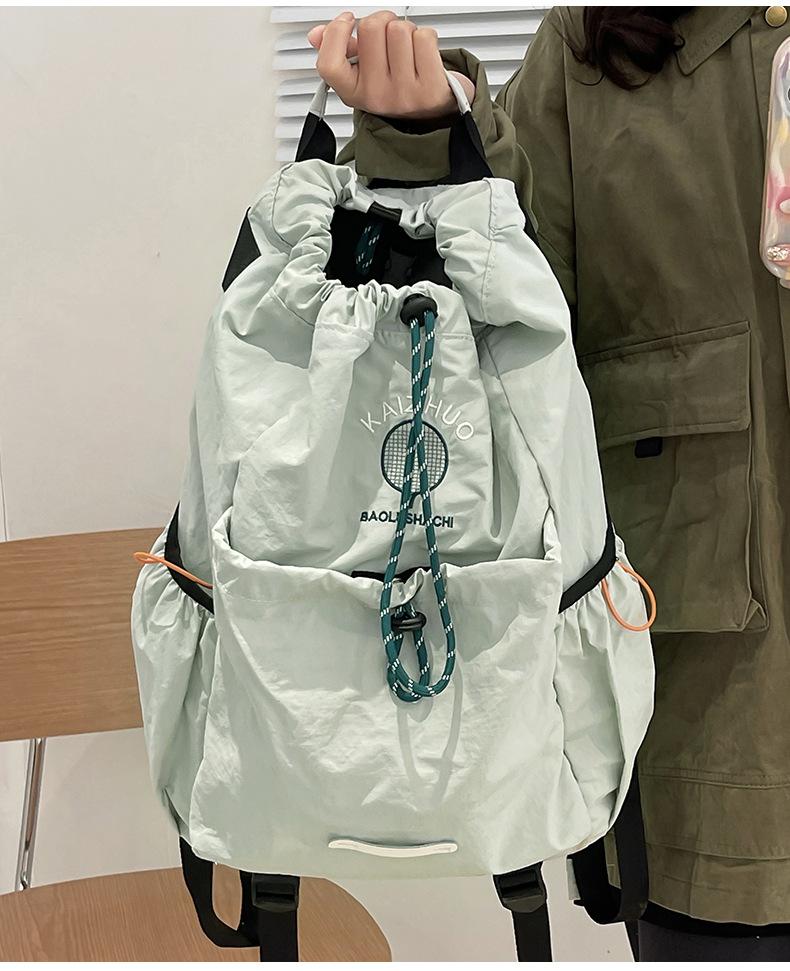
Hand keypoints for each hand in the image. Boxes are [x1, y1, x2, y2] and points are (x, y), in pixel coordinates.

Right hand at [307, 10, 475, 120]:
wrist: (433, 113)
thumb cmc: (397, 89)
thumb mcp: (363, 75)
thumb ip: (340, 52)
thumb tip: (317, 35)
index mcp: (354, 93)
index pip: (329, 62)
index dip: (336, 32)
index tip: (348, 21)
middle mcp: (376, 96)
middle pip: (370, 28)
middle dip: (382, 21)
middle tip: (387, 34)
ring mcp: (403, 94)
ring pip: (399, 29)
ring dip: (406, 30)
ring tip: (408, 49)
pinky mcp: (430, 89)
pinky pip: (424, 37)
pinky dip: (426, 38)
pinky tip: (423, 55)